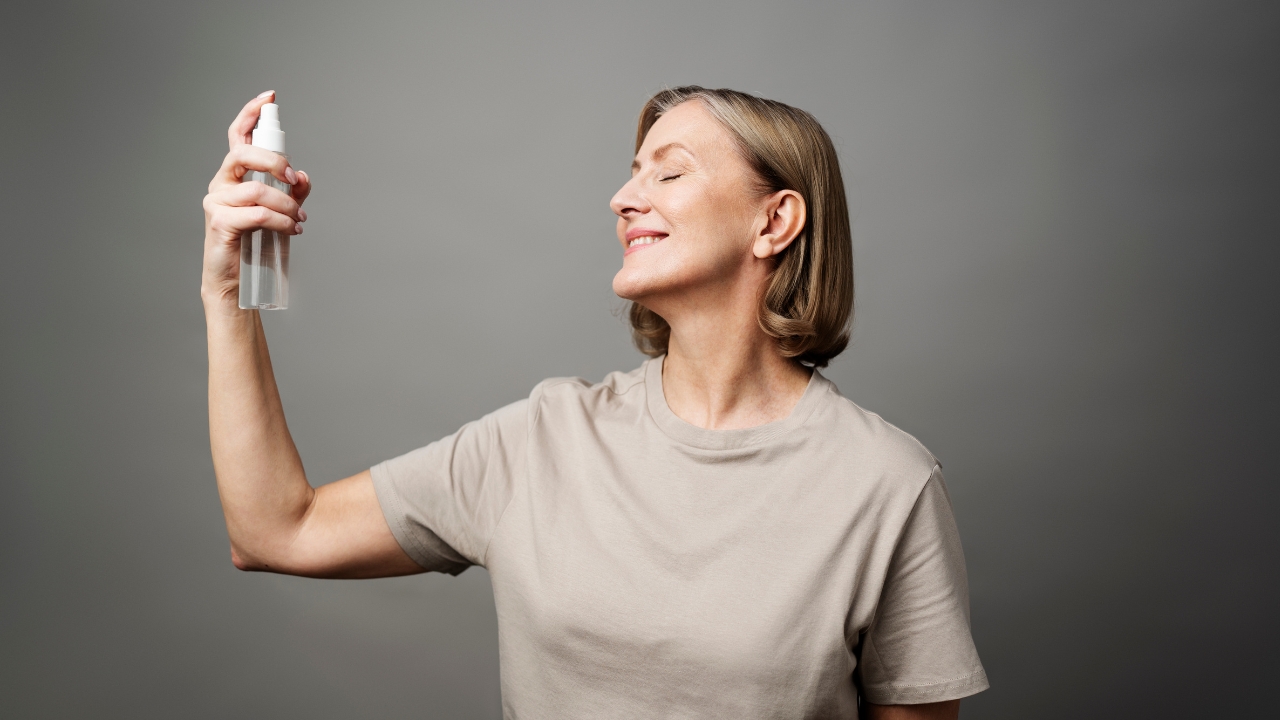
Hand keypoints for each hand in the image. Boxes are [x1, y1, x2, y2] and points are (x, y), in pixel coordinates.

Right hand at [200, 91, 311, 308]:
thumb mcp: (280, 212)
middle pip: (243, 155)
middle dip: (274, 162)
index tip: (269, 97)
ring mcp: (216, 202)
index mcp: (234, 175)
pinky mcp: (219, 223)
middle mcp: (221, 184)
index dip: (251, 114)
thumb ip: (293, 192)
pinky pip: (256, 214)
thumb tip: (303, 176)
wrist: (235, 280)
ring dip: (285, 205)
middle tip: (294, 180)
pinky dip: (281, 221)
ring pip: (256, 191)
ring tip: (299, 219)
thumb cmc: (254, 243)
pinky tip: (293, 229)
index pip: (238, 136)